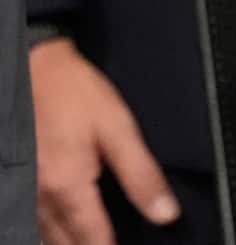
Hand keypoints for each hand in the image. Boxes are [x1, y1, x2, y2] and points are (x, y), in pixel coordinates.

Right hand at [30, 38, 179, 243]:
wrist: (32, 65)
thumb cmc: (74, 92)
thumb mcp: (118, 127)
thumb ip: (141, 174)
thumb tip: (165, 214)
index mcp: (67, 186)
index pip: (93, 239)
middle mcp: (38, 197)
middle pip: (65, 244)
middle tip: (112, 244)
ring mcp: (21, 191)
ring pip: (44, 236)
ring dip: (69, 241)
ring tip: (95, 239)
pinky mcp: (14, 181)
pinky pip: (30, 220)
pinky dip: (49, 229)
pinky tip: (67, 224)